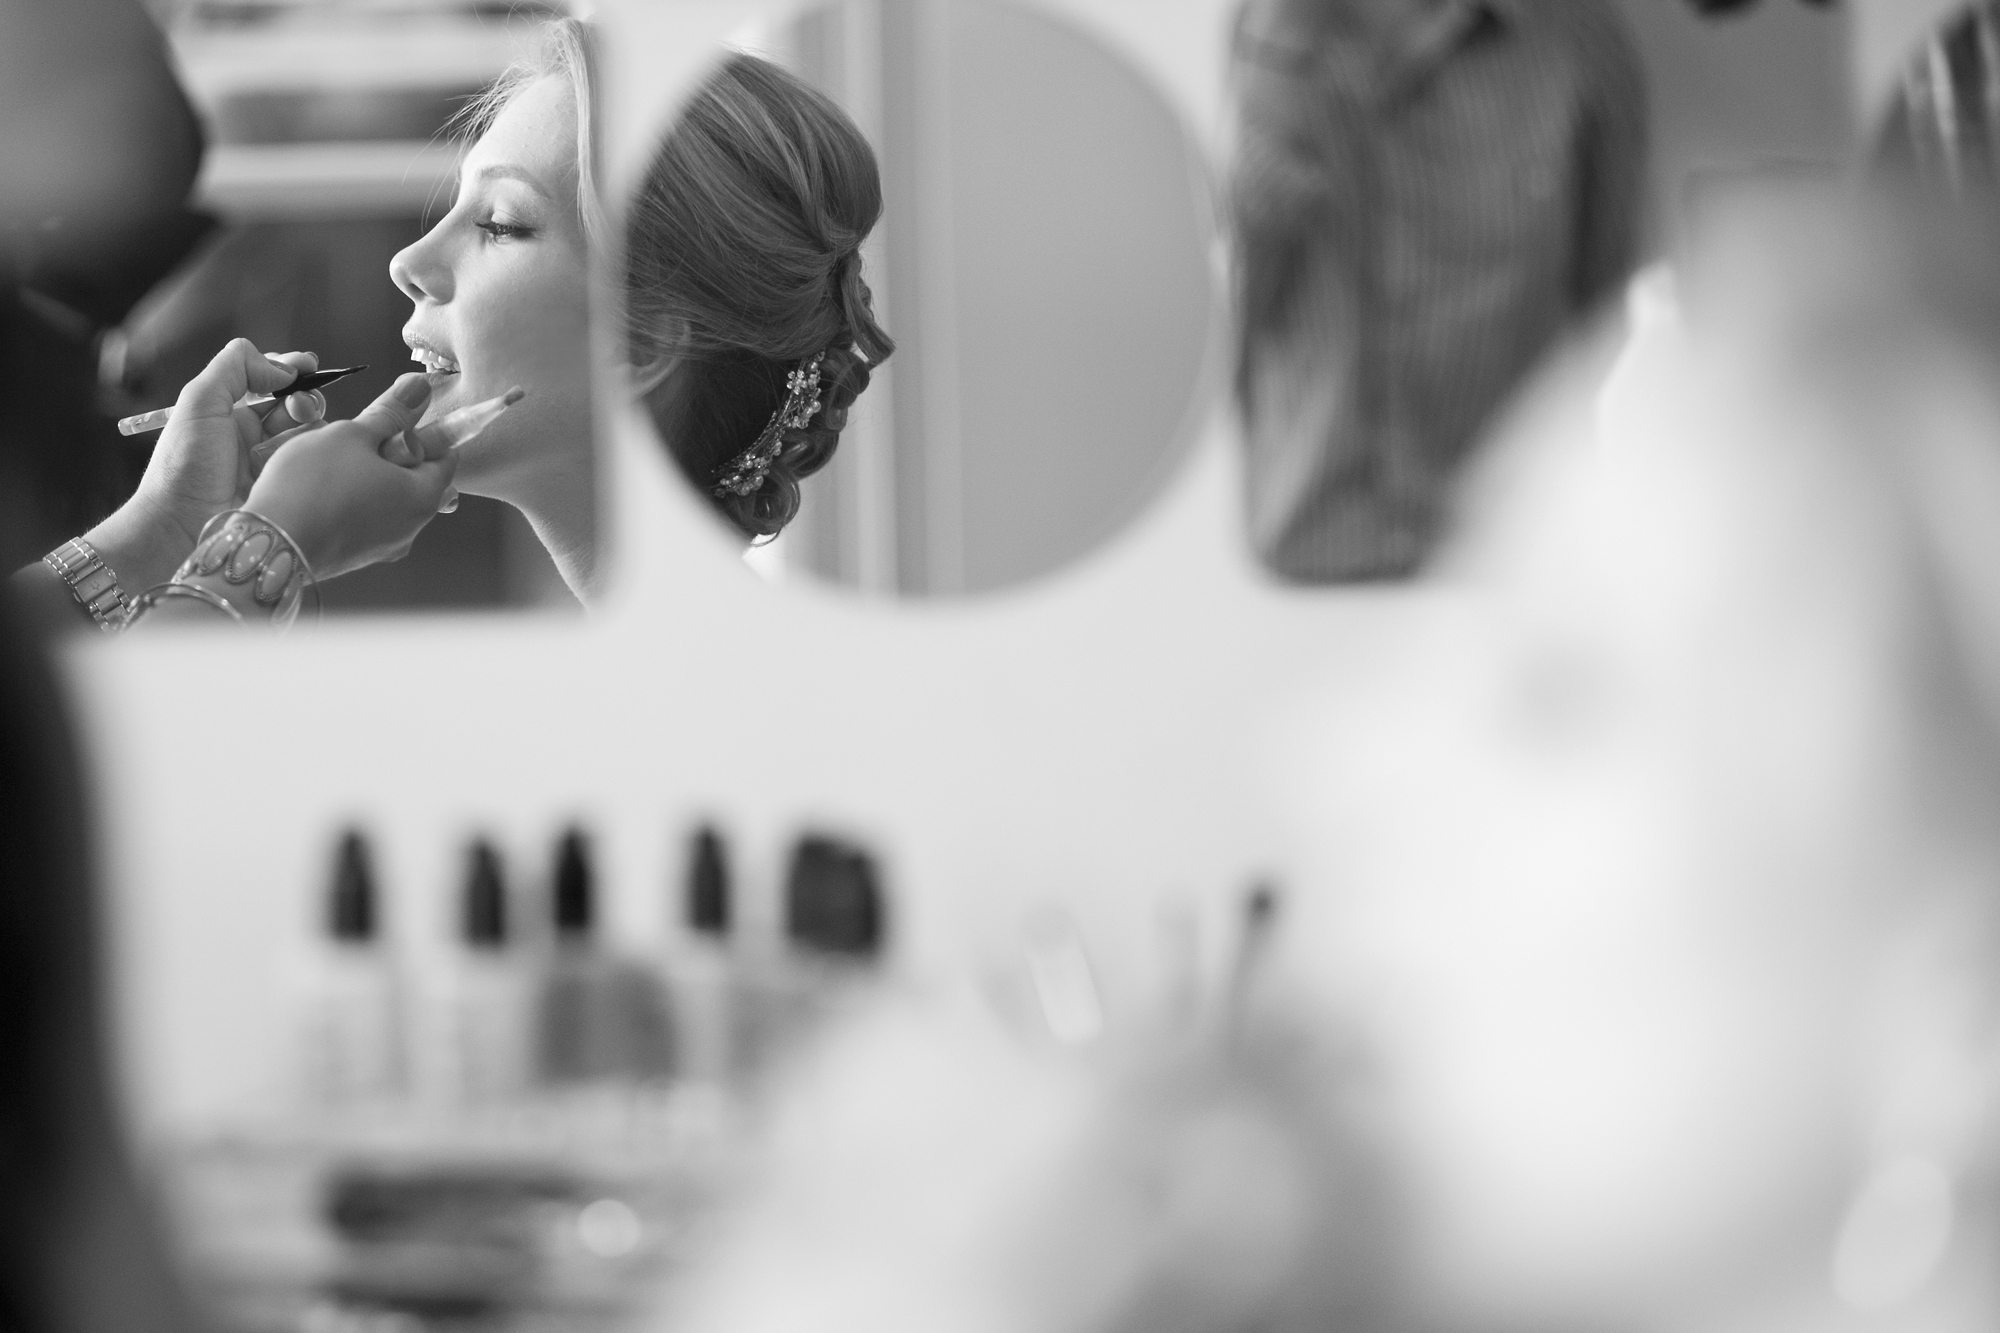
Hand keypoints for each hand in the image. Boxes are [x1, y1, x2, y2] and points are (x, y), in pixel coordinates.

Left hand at [132, 338, 328, 548]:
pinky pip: (310, 461)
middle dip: (304, 395)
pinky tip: (308, 454)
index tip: (309, 365)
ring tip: (303, 431)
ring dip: (310, 423)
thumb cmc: (184, 465)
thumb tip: (282, 368)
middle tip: (301, 405)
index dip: (288, 369)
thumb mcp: (199, 402)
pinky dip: (314, 450)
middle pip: (292, 402)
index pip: (265, 379)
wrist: (182, 526)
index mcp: (226, 410)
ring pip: (306, 430)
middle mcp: (248, 433)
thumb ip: (235, 368)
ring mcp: (268, 461)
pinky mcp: (285, 486)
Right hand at [244, 374, 455, 578]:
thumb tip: (421, 386)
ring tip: (333, 464)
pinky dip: (354, 498)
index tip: (391, 421)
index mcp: (425, 496)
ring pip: (389, 497)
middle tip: (356, 441)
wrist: (270, 543)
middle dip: (391, 453)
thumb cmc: (313, 483)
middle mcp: (414, 527)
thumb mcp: (353, 435)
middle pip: (417, 477)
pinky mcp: (359, 556)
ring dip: (369, 475)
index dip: (421, 431)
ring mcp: (386, 546)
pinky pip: (367, 517)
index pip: (446, 456)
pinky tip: (323, 489)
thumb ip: (391, 412)